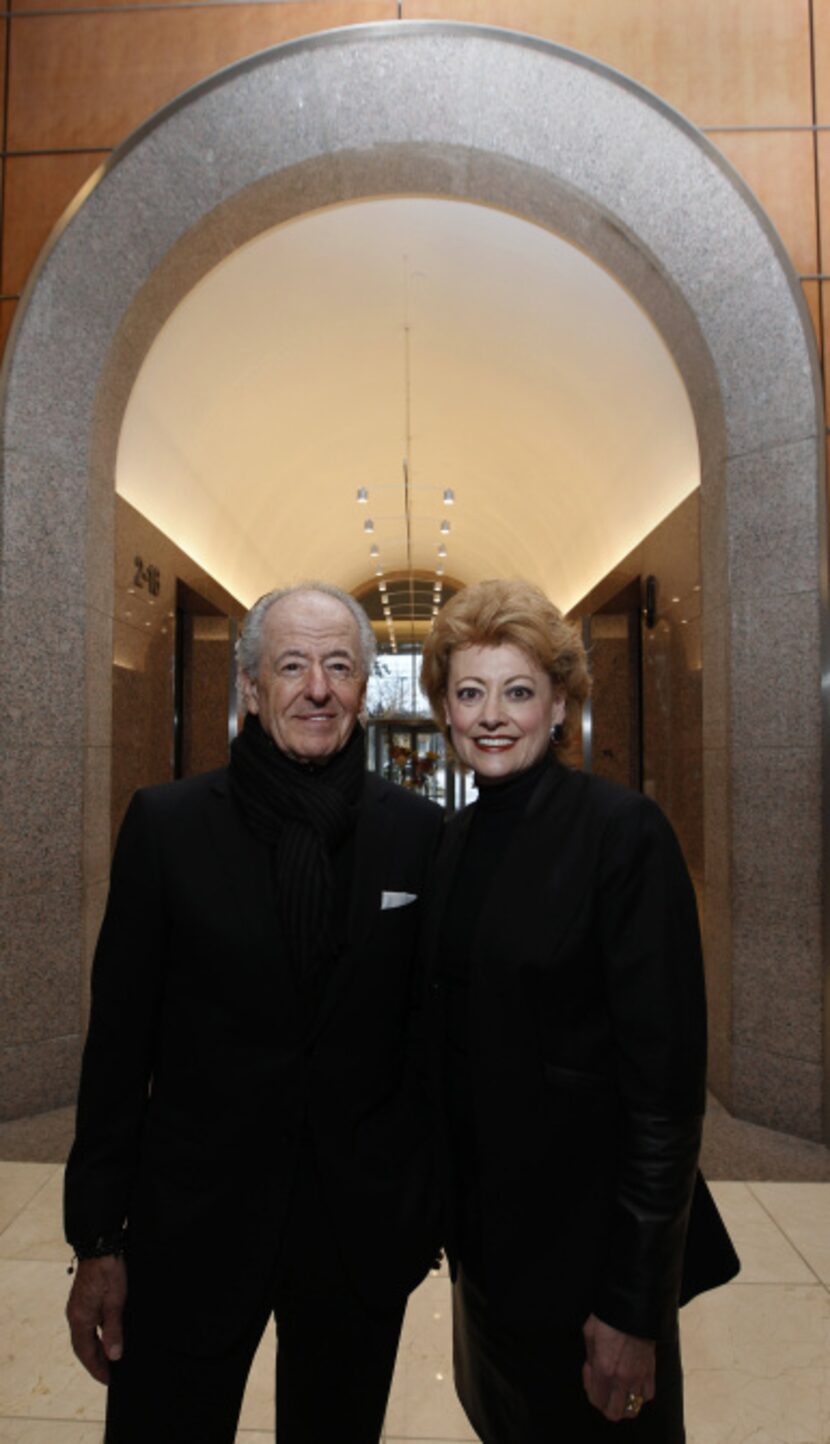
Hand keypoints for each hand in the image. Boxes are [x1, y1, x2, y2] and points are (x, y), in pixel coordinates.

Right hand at [66, 1254, 127, 1383]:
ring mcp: (77, 1306)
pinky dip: (94, 1336)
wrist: (101, 1244)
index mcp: (80, 1319)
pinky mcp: (83, 1298)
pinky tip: (105, 1336)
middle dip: (95, 1362)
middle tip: (110, 1375)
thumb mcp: (115, 1303)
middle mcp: (74, 1315)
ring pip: (84, 1335)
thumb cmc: (109, 1272)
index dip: (97, 1368)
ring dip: (95, 1349)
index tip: (108, 1381)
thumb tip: (113, 1356)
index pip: (86, 1353)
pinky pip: (86, 1325)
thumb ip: (113, 1330)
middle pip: (83, 1347)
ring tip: (109, 1359)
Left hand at [581, 1313, 655, 1421]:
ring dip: (624, 1402)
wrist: (633, 1304)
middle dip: (606, 1405)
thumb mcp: (589, 1334)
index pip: (596, 1401)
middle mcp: (622, 1378)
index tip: (590, 1373)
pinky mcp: (651, 1371)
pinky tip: (633, 1382)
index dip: (590, 1390)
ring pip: (633, 1409)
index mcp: (604, 1369)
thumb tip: (592, 1369)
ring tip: (618, 1388)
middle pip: (615, 1413)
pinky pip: (647, 1395)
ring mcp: (639, 1377)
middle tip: (603, 1387)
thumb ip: (590, 1357)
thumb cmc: (609, 1316)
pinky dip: (640, 1394)